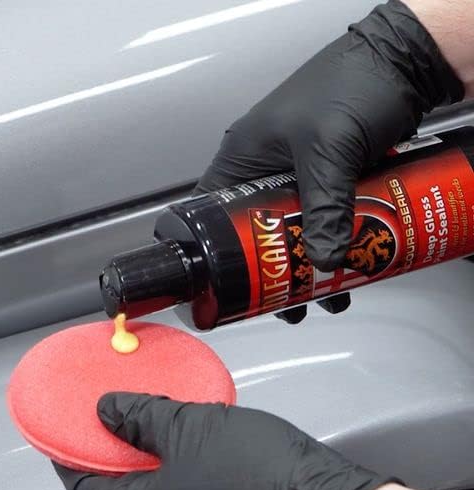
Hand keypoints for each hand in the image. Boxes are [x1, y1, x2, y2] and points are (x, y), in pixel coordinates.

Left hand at [53, 392, 396, 489]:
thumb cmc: (253, 466)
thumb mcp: (190, 429)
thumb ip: (142, 418)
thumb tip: (105, 410)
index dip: (69, 458)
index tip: (60, 433)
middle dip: (104, 451)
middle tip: (102, 417)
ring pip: (146, 483)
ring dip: (135, 449)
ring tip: (134, 415)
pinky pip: (172, 478)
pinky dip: (162, 453)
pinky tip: (172, 428)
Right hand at [195, 0, 462, 320]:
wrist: (404, 66)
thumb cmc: (352, 84)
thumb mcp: (329, 150)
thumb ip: (325, 208)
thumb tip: (324, 259)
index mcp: (243, 158)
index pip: (209, 212)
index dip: (214, 251)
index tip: (228, 282)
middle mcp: (264, 170)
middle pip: (254, 232)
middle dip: (270, 268)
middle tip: (283, 298)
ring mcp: (296, 178)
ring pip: (291, 233)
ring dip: (307, 263)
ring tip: (323, 293)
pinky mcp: (325, 182)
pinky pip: (320, 223)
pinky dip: (330, 245)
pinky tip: (346, 266)